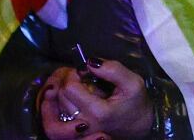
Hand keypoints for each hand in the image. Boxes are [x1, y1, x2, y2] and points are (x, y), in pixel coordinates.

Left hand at [42, 61, 156, 139]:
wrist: (140, 126)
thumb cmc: (136, 103)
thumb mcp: (133, 82)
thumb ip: (113, 70)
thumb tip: (89, 61)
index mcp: (98, 112)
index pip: (70, 88)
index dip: (74, 74)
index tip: (84, 70)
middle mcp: (84, 124)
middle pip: (61, 97)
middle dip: (66, 81)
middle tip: (77, 75)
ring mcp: (79, 132)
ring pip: (57, 109)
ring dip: (59, 93)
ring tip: (70, 85)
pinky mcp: (76, 134)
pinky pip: (56, 123)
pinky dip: (53, 110)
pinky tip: (57, 100)